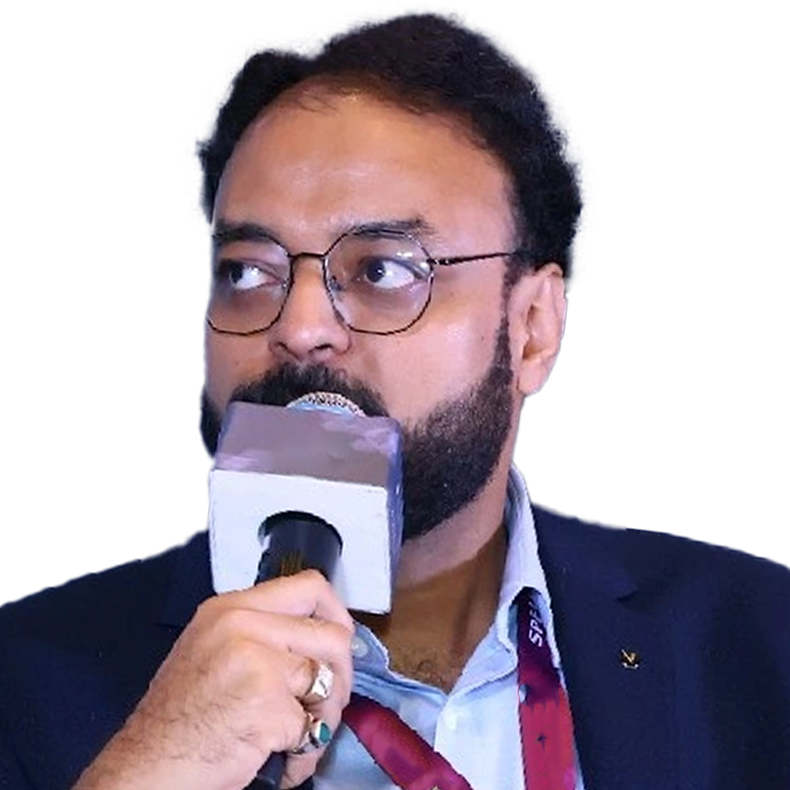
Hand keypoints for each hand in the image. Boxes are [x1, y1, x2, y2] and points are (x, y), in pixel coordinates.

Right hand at [72, 570, 353, 789]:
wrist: (146, 769)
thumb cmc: (176, 720)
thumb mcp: (211, 649)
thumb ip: (261, 633)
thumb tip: (319, 636)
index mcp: (230, 608)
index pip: (308, 585)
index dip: (335, 614)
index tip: (340, 639)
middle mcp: (243, 625)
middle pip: (332, 635)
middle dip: (342, 675)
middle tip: (329, 701)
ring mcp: (256, 662)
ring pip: (329, 681)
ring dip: (324, 717)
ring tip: (301, 737)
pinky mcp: (267, 704)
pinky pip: (312, 727)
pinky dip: (304, 752)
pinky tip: (282, 761)